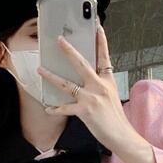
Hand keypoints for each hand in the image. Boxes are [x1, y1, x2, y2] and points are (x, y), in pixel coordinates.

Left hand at [36, 23, 138, 152]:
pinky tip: (48, 108)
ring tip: (41, 70)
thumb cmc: (116, 118)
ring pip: (67, 84)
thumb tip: (88, 79)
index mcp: (108, 81)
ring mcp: (91, 98)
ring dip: (52, 77)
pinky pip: (65, 108)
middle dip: (69, 51)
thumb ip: (101, 86)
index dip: (101, 41)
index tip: (97, 27)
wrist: (121, 135)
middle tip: (59, 40)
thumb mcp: (112, 96)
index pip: (104, 57)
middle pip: (82, 64)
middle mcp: (99, 86)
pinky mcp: (84, 110)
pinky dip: (55, 109)